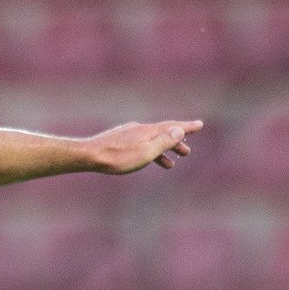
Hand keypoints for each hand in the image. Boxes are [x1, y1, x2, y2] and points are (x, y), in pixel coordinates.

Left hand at [87, 119, 202, 173]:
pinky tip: (145, 160)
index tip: (200, 125)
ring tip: (170, 164)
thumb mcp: (146, 152)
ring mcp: (128, 134)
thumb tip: (179, 129)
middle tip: (187, 152)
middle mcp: (139, 129)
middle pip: (163, 134)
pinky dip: (147, 152)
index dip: (187, 127)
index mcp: (149, 131)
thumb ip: (164, 141)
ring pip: (150, 141)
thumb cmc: (118, 158)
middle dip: (176, 142)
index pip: (173, 126)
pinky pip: (139, 145)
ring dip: (162, 151)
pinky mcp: (118, 141)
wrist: (88, 155)